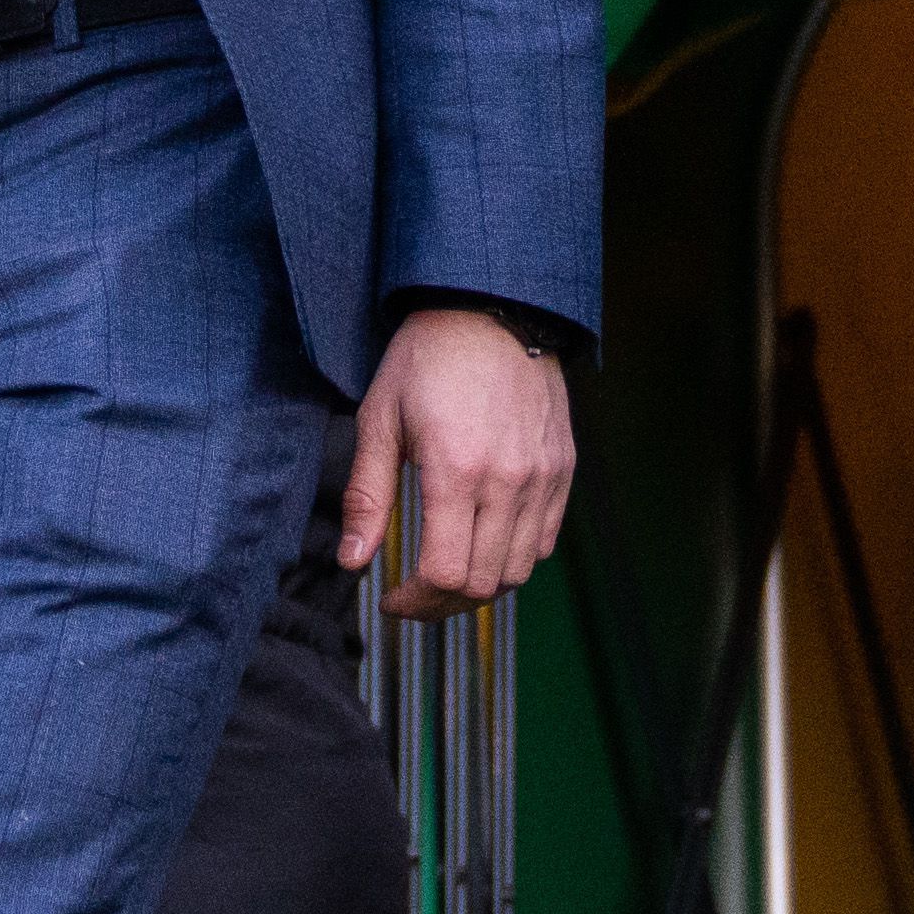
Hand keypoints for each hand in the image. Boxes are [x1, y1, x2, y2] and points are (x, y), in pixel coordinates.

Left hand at [333, 309, 577, 608]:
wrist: (490, 310)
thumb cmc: (426, 360)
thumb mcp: (379, 421)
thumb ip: (366, 497)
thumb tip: (351, 561)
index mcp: (456, 471)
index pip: (445, 574)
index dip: (414, 601)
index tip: (391, 598)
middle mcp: (507, 481)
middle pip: (483, 584)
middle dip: (441, 604)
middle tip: (413, 595)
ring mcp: (542, 477)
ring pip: (519, 571)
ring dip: (480, 586)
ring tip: (447, 574)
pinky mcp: (563, 469)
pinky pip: (545, 540)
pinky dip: (515, 557)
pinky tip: (484, 544)